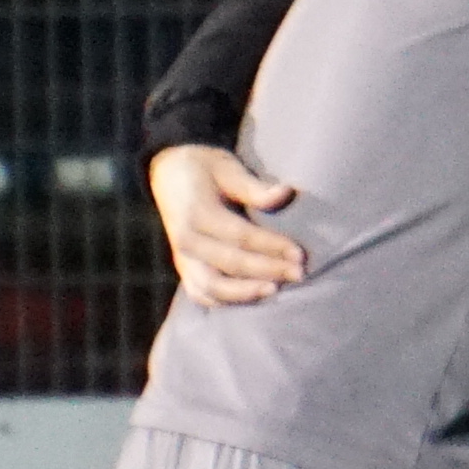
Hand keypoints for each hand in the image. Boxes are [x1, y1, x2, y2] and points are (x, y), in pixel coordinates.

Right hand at [150, 143, 306, 304]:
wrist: (168, 172)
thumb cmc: (204, 169)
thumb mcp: (227, 167)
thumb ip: (254, 187)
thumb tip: (286, 192)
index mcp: (196, 213)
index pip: (240, 236)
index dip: (272, 246)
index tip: (300, 254)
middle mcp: (186, 240)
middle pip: (230, 264)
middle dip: (267, 271)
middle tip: (299, 274)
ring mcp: (182, 257)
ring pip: (211, 287)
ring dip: (245, 292)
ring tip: (275, 289)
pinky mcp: (183, 268)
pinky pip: (200, 293)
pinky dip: (224, 301)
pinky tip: (252, 297)